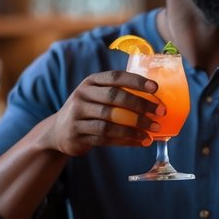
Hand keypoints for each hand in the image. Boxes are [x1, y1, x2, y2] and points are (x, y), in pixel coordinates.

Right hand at [44, 70, 164, 156]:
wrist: (58, 131)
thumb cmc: (89, 111)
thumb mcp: (97, 97)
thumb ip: (119, 95)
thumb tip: (156, 102)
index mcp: (90, 82)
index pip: (116, 77)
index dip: (136, 81)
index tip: (156, 88)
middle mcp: (82, 96)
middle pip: (115, 98)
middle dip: (141, 105)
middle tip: (161, 112)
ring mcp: (77, 116)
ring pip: (110, 121)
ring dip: (135, 127)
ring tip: (152, 131)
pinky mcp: (77, 135)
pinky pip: (105, 138)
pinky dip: (126, 140)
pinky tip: (140, 141)